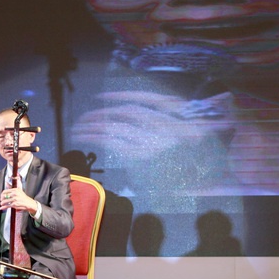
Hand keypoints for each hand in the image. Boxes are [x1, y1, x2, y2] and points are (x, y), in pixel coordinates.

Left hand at [0, 187, 36, 214]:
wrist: (29, 203)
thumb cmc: (23, 197)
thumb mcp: (19, 190)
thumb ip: (12, 187)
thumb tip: (6, 183)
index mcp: (15, 190)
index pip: (5, 191)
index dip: (2, 194)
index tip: (1, 196)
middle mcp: (14, 194)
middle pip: (4, 196)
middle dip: (1, 199)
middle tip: (1, 200)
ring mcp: (14, 199)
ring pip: (4, 201)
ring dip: (2, 203)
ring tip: (2, 204)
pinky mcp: (14, 204)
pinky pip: (7, 206)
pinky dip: (3, 207)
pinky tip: (1, 208)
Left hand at [72, 91, 232, 160]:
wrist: (199, 183)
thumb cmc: (188, 161)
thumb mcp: (184, 134)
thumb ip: (167, 119)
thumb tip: (133, 113)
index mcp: (176, 118)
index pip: (146, 99)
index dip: (122, 95)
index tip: (103, 96)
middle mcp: (164, 127)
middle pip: (127, 113)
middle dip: (103, 113)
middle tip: (85, 116)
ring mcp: (152, 142)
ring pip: (116, 126)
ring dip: (93, 124)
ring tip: (79, 126)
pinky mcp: (140, 158)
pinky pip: (111, 142)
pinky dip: (94, 136)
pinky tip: (83, 135)